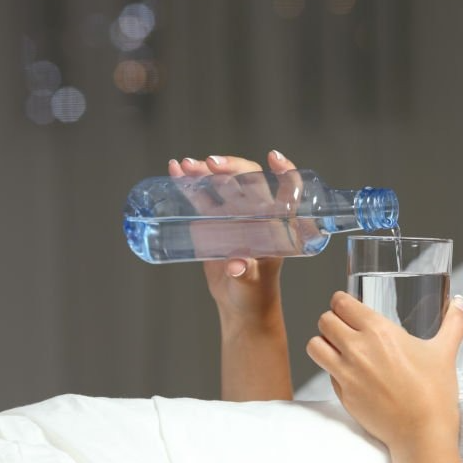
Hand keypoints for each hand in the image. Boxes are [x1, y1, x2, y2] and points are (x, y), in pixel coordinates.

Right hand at [167, 150, 295, 321]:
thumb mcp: (252, 284)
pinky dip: (190, 183)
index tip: (275, 158)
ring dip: (205, 171)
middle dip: (230, 167)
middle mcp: (257, 214)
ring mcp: (235, 215)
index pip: (286, 192)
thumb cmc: (255, 294)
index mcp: (276, 225)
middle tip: (211, 164)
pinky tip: (176, 171)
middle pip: (247, 180)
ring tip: (186, 166)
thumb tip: (236, 266)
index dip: (285, 173)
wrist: (240, 304)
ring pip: (222, 184)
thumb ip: (246, 274)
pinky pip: (202, 197)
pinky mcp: (214, 221)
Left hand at [306, 291, 462, 450]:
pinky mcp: (343, 395)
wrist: (422, 433)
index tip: (347, 305)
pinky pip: (326, 373)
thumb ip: (453, 323)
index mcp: (379, 331)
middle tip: (343, 325)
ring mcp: (346, 373)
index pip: (342, 303)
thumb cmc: (434, 392)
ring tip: (336, 346)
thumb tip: (460, 303)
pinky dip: (332, 369)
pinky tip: (350, 372)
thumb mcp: (445, 352)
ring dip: (323, 343)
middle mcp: (357, 349)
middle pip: (325, 321)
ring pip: (315, 346)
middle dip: (332, 320)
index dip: (341, 301)